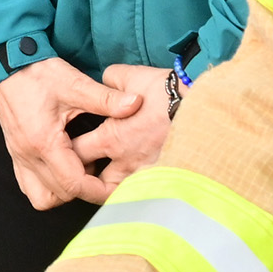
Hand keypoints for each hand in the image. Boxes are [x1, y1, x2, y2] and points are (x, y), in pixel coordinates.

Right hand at [0, 59, 119, 209]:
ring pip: (42, 197)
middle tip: (100, 169)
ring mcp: (19, 157)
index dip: (97, 191)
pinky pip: (30, 186)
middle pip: (60, 195)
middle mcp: (28, 155)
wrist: (6, 64)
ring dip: (63, 191)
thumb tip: (134, 104)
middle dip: (85, 190)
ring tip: (79, 168)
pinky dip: (48, 185)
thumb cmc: (36, 74)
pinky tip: (63, 166)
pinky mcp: (16, 155)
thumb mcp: (75, 83)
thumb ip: (106, 98)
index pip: (73, 184)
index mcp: (44, 142)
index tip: (115, 188)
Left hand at [79, 63, 177, 191]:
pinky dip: (141, 193)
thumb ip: (112, 81)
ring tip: (112, 186)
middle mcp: (126, 162)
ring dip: (113, 191)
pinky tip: (143, 189)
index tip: (68, 151)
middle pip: (93, 185)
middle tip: (86, 176)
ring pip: (120, 195)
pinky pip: (148, 195)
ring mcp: (147, 174)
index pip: (76, 153)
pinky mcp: (168, 179)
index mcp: (111, 138)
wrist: (204, 107)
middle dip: (87, 182)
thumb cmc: (168, 92)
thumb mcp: (133, 76)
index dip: (68, 153)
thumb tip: (106, 81)